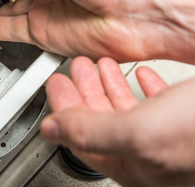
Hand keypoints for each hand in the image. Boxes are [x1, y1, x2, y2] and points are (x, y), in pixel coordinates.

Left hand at [41, 56, 194, 186]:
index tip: (55, 85)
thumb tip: (50, 130)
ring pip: (126, 109)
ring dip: (109, 85)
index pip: (81, 138)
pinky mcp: (186, 118)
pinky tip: (140, 75)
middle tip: (74, 71)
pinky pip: (156, 101)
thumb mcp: (139, 133)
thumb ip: (91, 133)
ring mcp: (167, 136)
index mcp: (132, 164)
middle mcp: (148, 154)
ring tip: (99, 66)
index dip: (63, 110)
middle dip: (84, 91)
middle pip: (101, 121)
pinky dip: (143, 86)